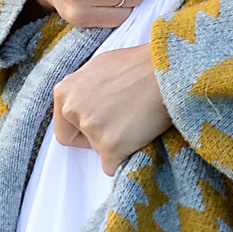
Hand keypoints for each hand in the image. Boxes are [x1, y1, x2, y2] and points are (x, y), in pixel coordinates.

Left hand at [50, 45, 171, 174]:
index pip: (65, 127)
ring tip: (138, 119)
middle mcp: (72, 109)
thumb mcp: (100, 68)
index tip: (104, 120)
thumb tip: (84, 106)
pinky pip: (113, 166)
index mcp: (64, 91)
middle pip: (82, 140)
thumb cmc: (140, 65)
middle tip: (125, 119)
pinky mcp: (110, 146)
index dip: (84, 128)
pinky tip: (142, 135)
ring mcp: (91, 128)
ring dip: (118, 144)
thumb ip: (85, 90)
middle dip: (100, 136)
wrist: (168, 70)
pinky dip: (127, 157)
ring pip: (100, 152)